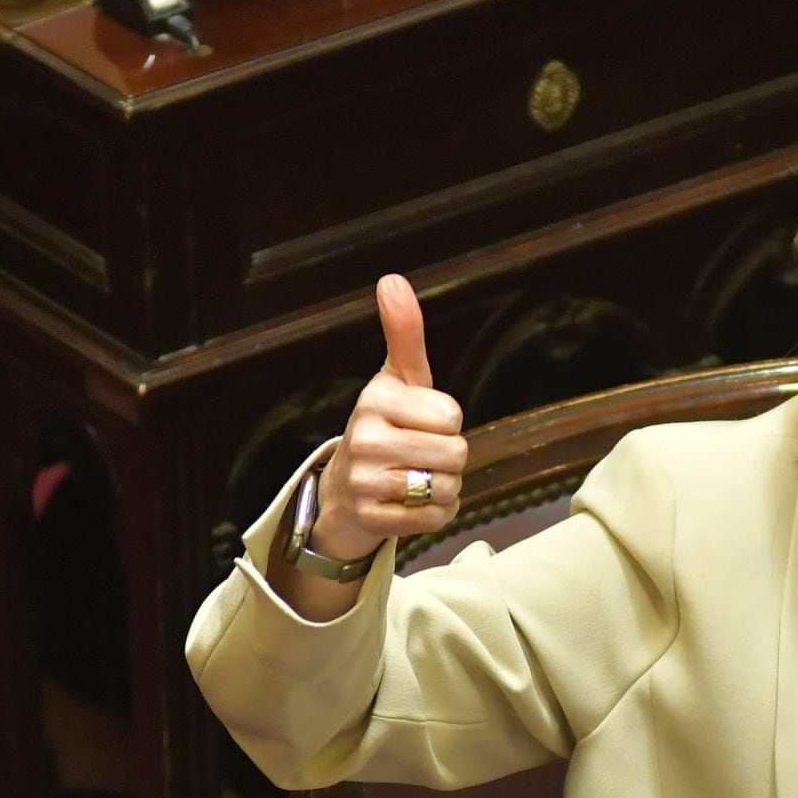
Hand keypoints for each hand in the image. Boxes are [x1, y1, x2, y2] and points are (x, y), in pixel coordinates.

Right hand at [312, 275, 467, 562]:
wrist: (343, 491)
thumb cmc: (383, 427)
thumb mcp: (398, 378)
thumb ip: (404, 332)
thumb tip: (392, 279)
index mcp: (375, 399)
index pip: (452, 415)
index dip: (447, 422)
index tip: (420, 422)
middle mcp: (364, 438)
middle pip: (455, 453)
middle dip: (449, 458)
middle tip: (419, 455)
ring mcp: (365, 482)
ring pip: (446, 488)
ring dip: (443, 488)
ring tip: (415, 479)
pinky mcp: (372, 519)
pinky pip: (433, 519)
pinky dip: (434, 515)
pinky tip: (410, 505)